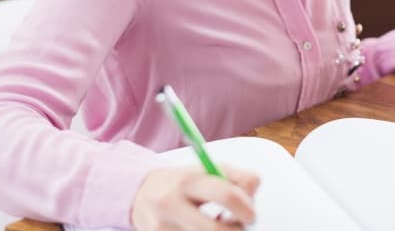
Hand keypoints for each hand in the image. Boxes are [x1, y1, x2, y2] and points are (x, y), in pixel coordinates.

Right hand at [130, 164, 259, 229]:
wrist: (142, 195)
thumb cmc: (184, 183)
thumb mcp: (209, 170)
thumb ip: (238, 178)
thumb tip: (252, 199)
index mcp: (189, 180)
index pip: (227, 195)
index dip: (246, 209)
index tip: (251, 215)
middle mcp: (171, 203)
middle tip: (238, 226)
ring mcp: (161, 227)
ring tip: (216, 225)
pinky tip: (200, 230)